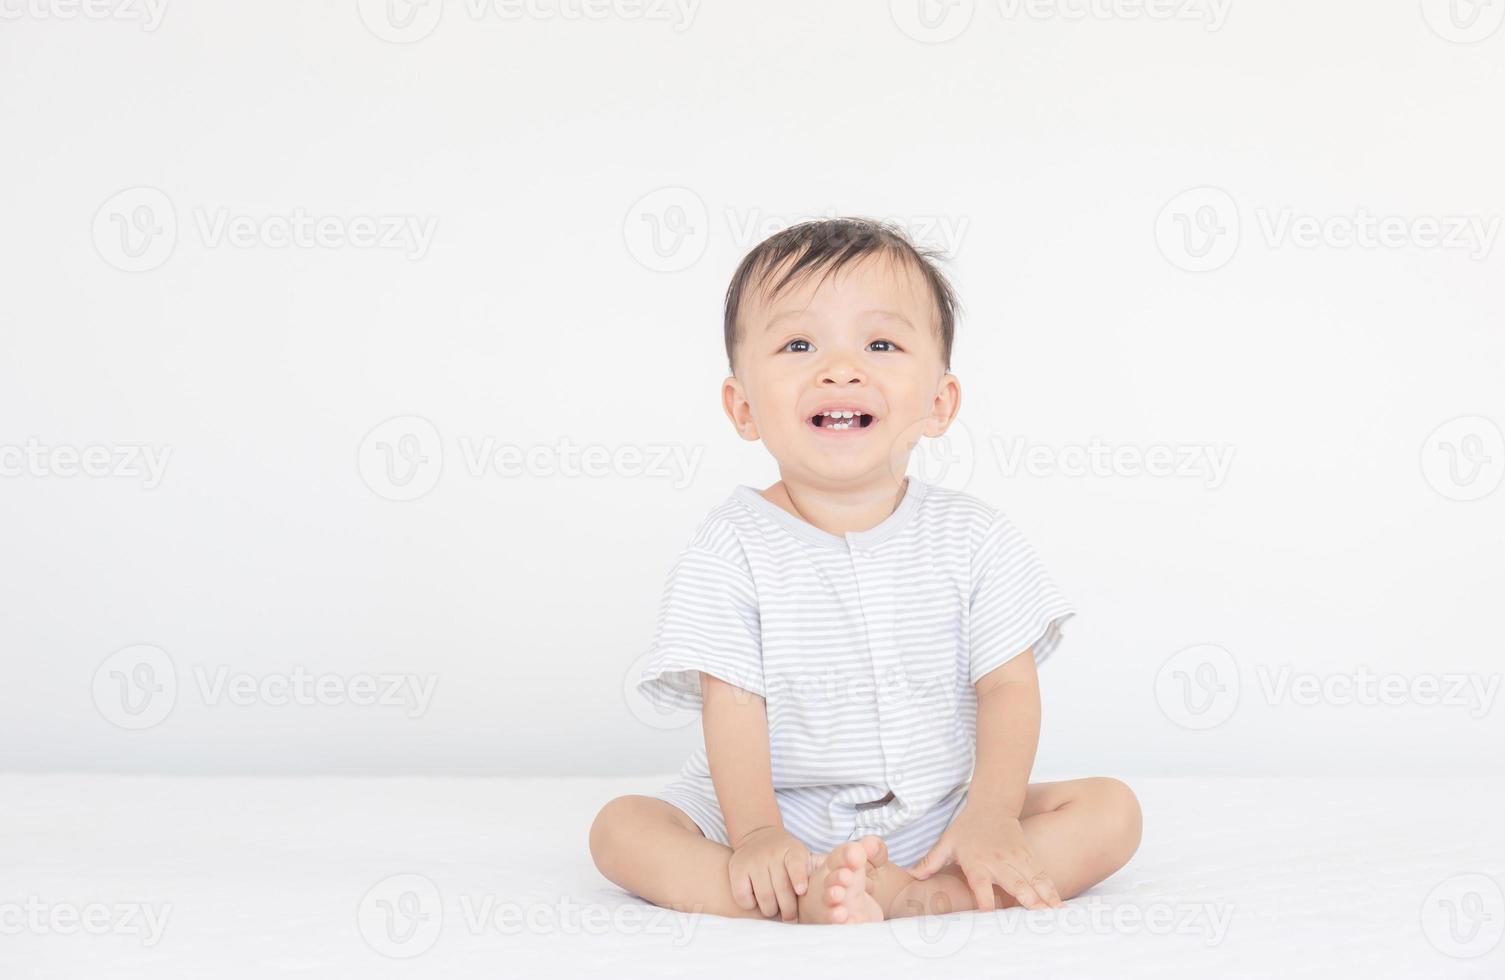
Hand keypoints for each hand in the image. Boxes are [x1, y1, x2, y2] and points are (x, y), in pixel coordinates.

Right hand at [727, 825, 812, 921]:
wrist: (758, 837)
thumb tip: (840, 880)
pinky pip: (743, 896)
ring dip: (771, 910)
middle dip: (788, 909)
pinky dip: (751, 904)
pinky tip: (757, 902)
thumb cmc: (787, 856)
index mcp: (792, 851)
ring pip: (763, 896)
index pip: (795, 865)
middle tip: (791, 918)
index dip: (798, 878)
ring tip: (775, 910)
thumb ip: (817, 868)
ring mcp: (753, 860)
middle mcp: (771, 853)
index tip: (801, 890)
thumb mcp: (803, 855)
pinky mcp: (737, 868)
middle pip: (781, 888)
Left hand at [907, 807, 1063, 910]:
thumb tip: (911, 875)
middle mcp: (999, 862)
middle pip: (1014, 881)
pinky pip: (1041, 874)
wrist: (992, 805)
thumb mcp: (946, 843)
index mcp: (977, 861)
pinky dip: (1051, 889)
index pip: (979, 883)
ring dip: (1045, 895)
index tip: (989, 912)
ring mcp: (1017, 859)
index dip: (983, 898)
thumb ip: (931, 861)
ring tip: (1054, 912)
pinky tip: (1059, 905)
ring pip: (1033, 879)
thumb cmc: (967, 828)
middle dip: (1026, 897)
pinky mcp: (1028, 856)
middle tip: (1036, 913)